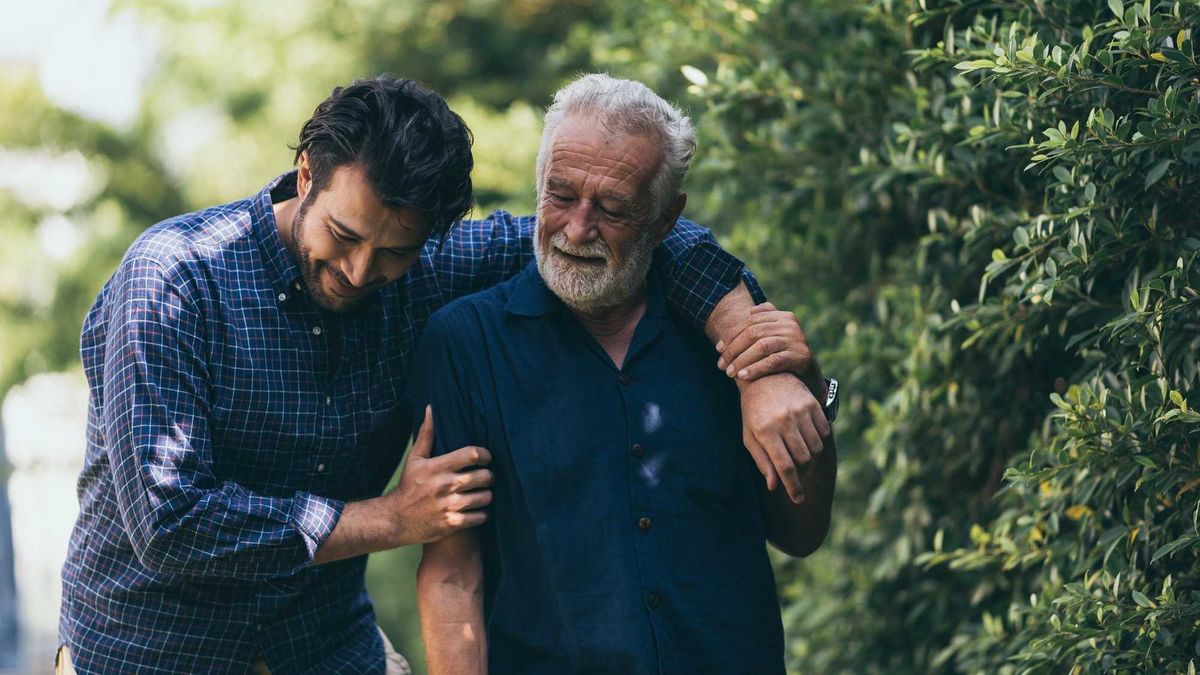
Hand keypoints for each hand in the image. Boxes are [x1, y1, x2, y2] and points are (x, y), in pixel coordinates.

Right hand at [386, 406, 493, 544]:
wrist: (395, 520)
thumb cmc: (409, 486)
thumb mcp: (415, 459)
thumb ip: (427, 434)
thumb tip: (431, 408)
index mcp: (438, 467)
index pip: (472, 454)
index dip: (484, 455)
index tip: (485, 458)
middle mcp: (445, 485)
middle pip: (484, 476)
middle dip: (488, 476)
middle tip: (485, 477)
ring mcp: (449, 505)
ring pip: (486, 497)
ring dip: (487, 495)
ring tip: (481, 494)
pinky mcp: (452, 523)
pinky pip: (480, 517)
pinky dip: (481, 514)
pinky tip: (475, 510)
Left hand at [716, 303, 821, 392]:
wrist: (809, 377)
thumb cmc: (784, 356)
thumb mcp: (773, 338)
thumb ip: (759, 327)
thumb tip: (735, 326)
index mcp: (782, 316)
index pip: (750, 322)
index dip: (732, 335)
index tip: (718, 349)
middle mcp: (790, 324)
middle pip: (753, 333)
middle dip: (734, 349)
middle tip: (721, 365)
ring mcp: (797, 339)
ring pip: (761, 346)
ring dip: (741, 360)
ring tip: (729, 373)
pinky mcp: (801, 356)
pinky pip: (773, 361)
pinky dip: (755, 369)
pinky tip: (743, 376)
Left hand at [739, 373, 830, 503]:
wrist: (763, 377)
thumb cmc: (753, 412)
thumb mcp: (750, 437)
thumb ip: (762, 461)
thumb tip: (773, 486)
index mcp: (765, 431)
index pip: (784, 467)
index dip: (793, 487)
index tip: (798, 499)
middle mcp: (784, 421)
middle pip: (803, 459)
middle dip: (801, 471)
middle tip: (796, 470)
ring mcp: (799, 411)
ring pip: (816, 448)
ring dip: (810, 456)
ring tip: (800, 452)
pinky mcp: (811, 404)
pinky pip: (824, 432)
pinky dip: (819, 441)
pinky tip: (808, 438)